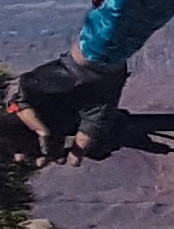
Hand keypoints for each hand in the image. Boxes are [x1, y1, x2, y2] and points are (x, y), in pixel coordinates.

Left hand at [6, 52, 125, 160]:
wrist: (97, 65)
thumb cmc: (102, 90)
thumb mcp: (95, 122)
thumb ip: (84, 142)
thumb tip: (75, 162)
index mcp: (62, 117)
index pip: (47, 140)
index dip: (44, 153)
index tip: (43, 164)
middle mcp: (47, 109)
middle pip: (29, 134)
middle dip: (28, 149)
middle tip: (29, 160)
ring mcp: (36, 98)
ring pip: (19, 122)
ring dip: (19, 138)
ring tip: (23, 152)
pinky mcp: (28, 87)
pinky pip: (15, 104)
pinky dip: (22, 118)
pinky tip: (31, 132)